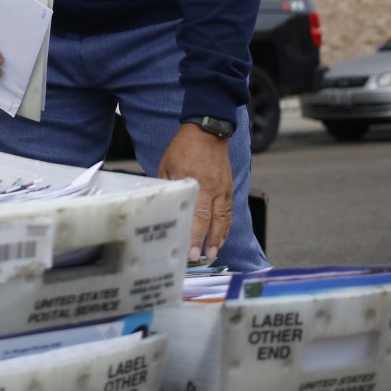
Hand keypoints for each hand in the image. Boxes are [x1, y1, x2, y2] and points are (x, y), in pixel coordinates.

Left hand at [158, 124, 233, 263]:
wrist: (208, 131)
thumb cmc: (183, 148)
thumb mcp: (167, 164)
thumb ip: (167, 186)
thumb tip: (161, 205)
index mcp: (192, 181)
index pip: (195, 213)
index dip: (193, 234)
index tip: (189, 250)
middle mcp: (210, 187)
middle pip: (210, 220)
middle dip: (205, 241)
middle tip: (200, 258)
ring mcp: (222, 188)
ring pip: (222, 218)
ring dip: (218, 238)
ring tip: (212, 254)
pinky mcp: (228, 188)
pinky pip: (228, 211)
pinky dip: (225, 227)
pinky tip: (221, 239)